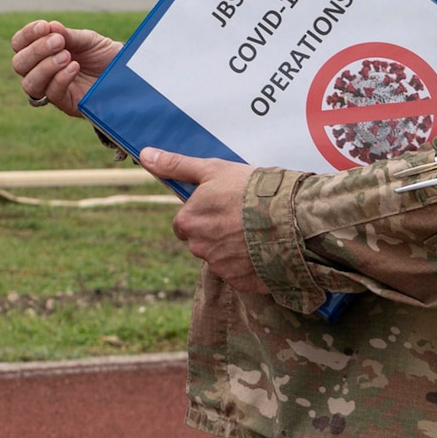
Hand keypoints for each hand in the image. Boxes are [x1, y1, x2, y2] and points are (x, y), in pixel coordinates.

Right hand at [8, 21, 120, 116]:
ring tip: (67, 56)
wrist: (128, 73)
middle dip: (36, 50)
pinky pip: (52, 94)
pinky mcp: (66, 104)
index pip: (19, 45)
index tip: (44, 26)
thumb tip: (50, 26)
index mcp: (42, 52)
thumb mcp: (87, 40)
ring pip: (29, 83)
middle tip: (59, 42)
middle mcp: (41, 71)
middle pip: (19, 64)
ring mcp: (52, 89)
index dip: (27, 35)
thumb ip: (68, 35)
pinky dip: (60, 78)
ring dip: (45, 66)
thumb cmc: (103, 55)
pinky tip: (74, 67)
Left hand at [141, 148, 265, 293]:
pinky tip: (264, 248)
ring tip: (257, 232)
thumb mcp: (212, 170)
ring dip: (234, 248)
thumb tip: (145, 155)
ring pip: (221, 257)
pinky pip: (241, 273)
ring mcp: (220, 267)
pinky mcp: (242, 282)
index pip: (184, 223)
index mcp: (187, 222)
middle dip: (217, 232)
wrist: (291, 219)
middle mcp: (199, 248)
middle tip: (242, 218)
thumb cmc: (250, 190)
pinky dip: (250, 264)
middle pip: (202, 241)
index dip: (202, 214)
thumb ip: (176, 166)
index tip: (222, 207)